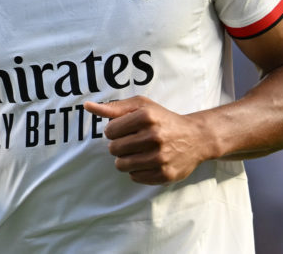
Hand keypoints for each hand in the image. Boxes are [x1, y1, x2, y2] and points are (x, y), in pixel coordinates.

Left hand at [84, 96, 208, 184]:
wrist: (196, 137)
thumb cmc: (163, 118)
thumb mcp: (141, 106)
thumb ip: (113, 107)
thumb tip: (87, 106)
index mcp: (147, 116)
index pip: (110, 131)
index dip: (114, 131)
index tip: (124, 129)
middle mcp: (154, 137)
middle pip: (114, 149)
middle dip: (118, 145)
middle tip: (130, 141)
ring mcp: (160, 157)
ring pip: (121, 165)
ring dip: (125, 159)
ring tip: (136, 152)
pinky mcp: (165, 174)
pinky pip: (135, 177)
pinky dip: (136, 170)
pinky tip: (147, 161)